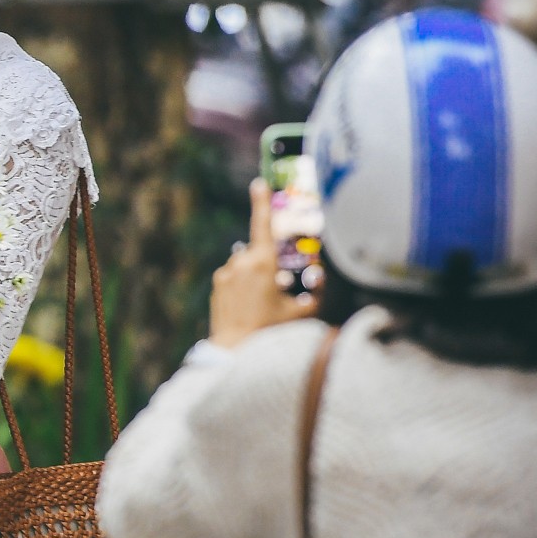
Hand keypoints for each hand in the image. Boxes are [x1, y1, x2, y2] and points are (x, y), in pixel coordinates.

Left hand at [208, 179, 318, 348]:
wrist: (235, 353)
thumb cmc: (272, 333)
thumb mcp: (304, 311)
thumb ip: (316, 290)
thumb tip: (320, 276)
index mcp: (261, 264)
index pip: (262, 225)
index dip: (262, 203)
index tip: (259, 184)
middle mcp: (239, 264)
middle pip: (260, 252)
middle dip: (272, 264)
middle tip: (282, 287)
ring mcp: (224, 275)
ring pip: (247, 266)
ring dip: (258, 276)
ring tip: (266, 303)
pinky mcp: (217, 287)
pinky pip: (235, 278)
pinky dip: (246, 286)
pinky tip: (252, 308)